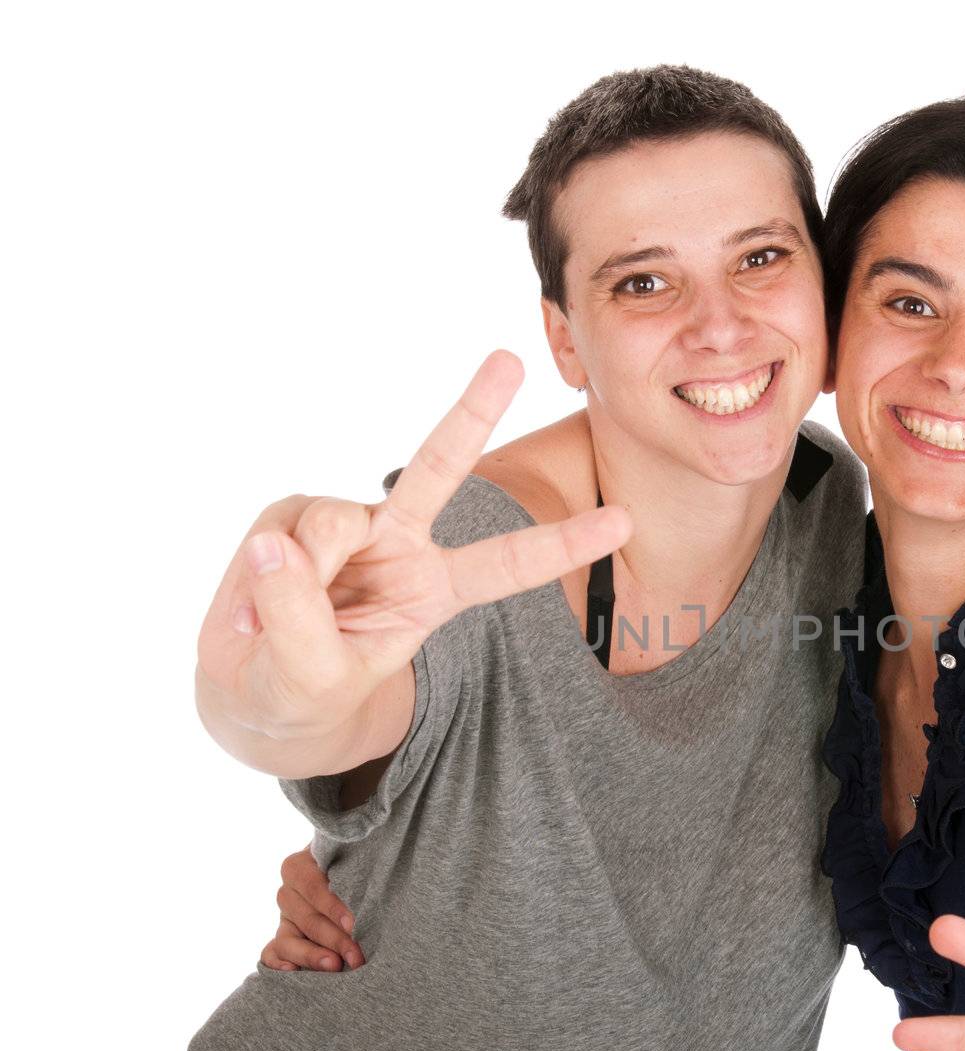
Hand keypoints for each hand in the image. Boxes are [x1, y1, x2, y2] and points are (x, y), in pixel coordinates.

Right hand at [197, 349, 631, 742]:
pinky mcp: (290, 519)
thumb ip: (300, 621)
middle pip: (438, 467)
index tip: (625, 521)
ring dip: (306, 578)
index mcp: (436, 590)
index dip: (565, 543)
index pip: (510, 564)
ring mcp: (345, 526)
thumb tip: (278, 546)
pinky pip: (282, 536)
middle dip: (472, 409)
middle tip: (508, 359)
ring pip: (335, 524)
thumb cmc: (304, 691)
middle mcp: (398, 543)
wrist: (253, 690)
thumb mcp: (315, 682)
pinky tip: (255, 604)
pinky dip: (263, 577)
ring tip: (278, 621)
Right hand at [260, 846, 362, 970]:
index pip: (312, 886)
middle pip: (308, 919)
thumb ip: (362, 868)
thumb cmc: (358, 862)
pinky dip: (278, 963)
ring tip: (335, 966)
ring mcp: (285, 918)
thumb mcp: (358, 858)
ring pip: (288, 940)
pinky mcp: (284, 939)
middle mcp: (288, 892)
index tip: (353, 924)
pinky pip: (271, 953)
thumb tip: (374, 889)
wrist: (355, 869)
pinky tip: (294, 972)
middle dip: (335, 939)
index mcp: (300, 865)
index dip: (332, 907)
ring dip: (312, 956)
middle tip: (357, 955)